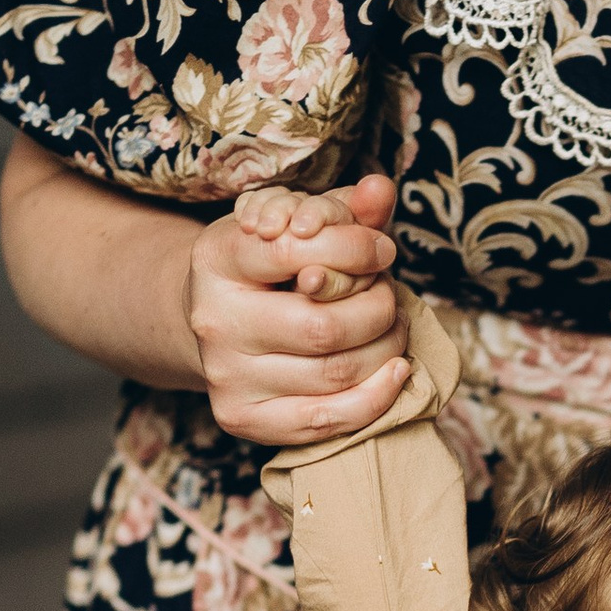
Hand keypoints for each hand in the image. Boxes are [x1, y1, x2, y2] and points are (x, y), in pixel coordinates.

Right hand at [187, 174, 408, 443]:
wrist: (217, 321)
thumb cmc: (270, 266)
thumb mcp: (297, 223)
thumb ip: (343, 208)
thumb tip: (381, 189)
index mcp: (218, 256)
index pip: (298, 250)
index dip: (356, 249)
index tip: (382, 250)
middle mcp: (214, 319)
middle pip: (326, 327)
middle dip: (378, 309)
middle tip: (390, 296)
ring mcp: (226, 375)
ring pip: (336, 373)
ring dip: (386, 349)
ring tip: (393, 327)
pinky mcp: (241, 418)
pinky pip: (327, 420)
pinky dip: (376, 398)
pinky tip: (396, 371)